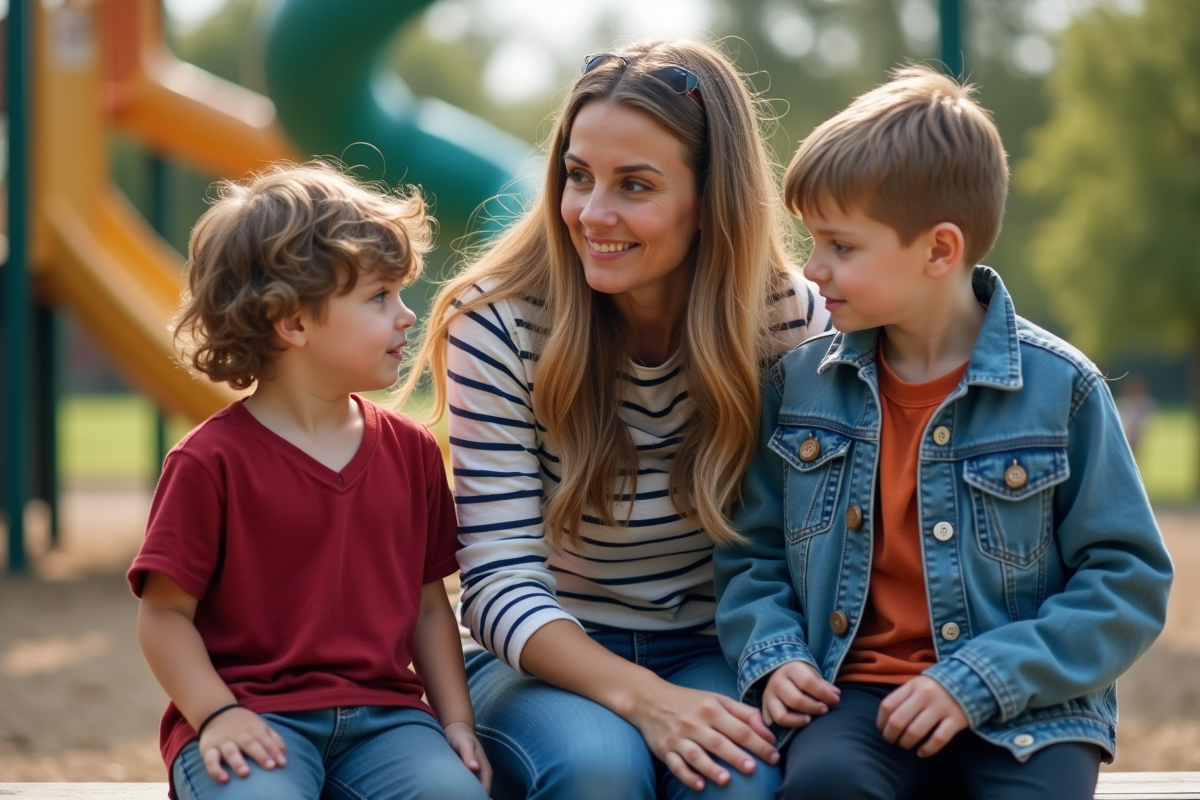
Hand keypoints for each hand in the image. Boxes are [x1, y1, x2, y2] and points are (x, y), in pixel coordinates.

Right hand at [196, 707, 286, 782]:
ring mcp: (223, 742)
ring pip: (231, 751)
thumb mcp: (260, 725)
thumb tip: (283, 753)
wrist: (215, 712)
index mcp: (253, 728)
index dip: (274, 751)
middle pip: (250, 744)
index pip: (265, 739)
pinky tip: (224, 778)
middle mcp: (238, 735)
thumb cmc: (243, 724)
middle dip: (260, 755)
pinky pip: (210, 760)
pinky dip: (216, 769)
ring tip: (245, 773)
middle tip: (270, 767)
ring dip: (238, 762)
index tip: (282, 763)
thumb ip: (273, 738)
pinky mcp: (208, 749)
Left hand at [444, 721, 491, 793]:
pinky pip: (465, 786)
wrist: (455, 730)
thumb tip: (475, 767)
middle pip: (480, 790)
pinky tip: (453, 793)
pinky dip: (462, 790)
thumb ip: (469, 754)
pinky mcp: (465, 775)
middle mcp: (480, 773)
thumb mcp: (465, 742)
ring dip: (468, 793)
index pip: (485, 786)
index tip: (472, 799)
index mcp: (484, 768)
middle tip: (461, 798)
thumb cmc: (461, 736)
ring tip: (457, 796)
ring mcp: (473, 775)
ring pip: (473, 789)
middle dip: (474, 796)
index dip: (481, 794)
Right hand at [628, 682, 777, 791]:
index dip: (758, 743)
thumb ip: (744, 713)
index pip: (740, 728)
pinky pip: (676, 765)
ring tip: (726, 780)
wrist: (650, 699)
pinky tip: (699, 785)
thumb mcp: (717, 699)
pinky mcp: (665, 750)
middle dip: (736, 756)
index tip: (773, 756)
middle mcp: (695, 723)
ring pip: (696, 755)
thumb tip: (768, 732)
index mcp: (711, 709)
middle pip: (719, 742)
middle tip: (753, 769)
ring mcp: (678, 737)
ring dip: (711, 768)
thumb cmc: (690, 701)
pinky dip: (687, 775)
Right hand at [761, 661, 840, 727]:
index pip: (807, 682)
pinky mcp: (764, 709)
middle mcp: (777, 682)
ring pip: (781, 716)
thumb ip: (824, 686)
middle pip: (796, 700)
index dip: (824, 694)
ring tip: (810, 719)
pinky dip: (785, 727)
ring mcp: (768, 697)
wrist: (780, 671)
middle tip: (825, 710)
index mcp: (791, 669)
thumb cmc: (801, 676)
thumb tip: (836, 696)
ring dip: (799, 721)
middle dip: (814, 707)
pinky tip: (797, 724)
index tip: (836, 700)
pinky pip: (773, 724)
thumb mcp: (812, 674)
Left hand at [877, 676, 968, 756]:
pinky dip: (927, 749)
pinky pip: (938, 739)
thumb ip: (903, 697)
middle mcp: (925, 695)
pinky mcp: (956, 720)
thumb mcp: (918, 684)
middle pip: (898, 720)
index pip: (888, 705)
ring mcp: (941, 707)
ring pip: (915, 731)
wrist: (971, 681)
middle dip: (890, 735)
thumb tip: (885, 720)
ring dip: (906, 743)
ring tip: (905, 745)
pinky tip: (921, 753)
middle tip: (891, 741)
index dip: (881, 721)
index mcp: (913, 685)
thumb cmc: (936, 687)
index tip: (882, 729)